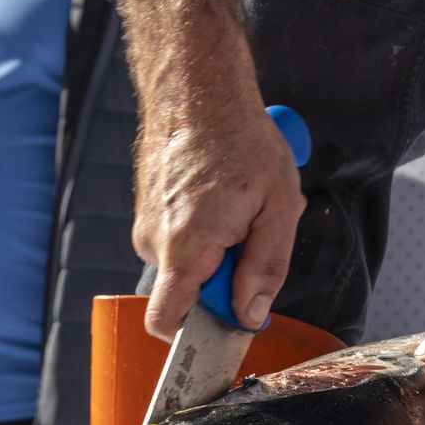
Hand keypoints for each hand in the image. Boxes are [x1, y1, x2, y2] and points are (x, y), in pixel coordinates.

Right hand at [133, 100, 304, 340]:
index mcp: (185, 247)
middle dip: (223, 276)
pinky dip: (202, 230)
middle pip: (188, 292)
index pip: (165, 322)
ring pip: (187, 265)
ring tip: (236, 205)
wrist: (197, 88)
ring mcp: (146, 225)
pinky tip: (217, 194)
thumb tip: (249, 315)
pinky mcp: (146, 212)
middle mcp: (154, 241)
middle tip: (250, 232)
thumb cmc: (240, 139)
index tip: (224, 323)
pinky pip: (178, 241)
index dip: (194, 335)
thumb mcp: (278, 209)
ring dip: (216, 249)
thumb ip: (265, 269)